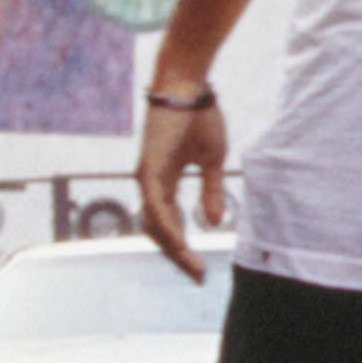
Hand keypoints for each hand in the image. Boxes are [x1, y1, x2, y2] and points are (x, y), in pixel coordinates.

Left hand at [137, 94, 228, 281]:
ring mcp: (147, 176)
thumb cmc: (199, 117)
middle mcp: (150, 183)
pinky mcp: (148, 168)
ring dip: (174, 248)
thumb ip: (210, 191)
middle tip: (198, 276)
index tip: (201, 270)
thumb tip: (214, 222)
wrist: (189, 86)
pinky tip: (181, 243)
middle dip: (178, 256)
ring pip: (155, 224)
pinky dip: (167, 226)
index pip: (169, 224)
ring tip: (193, 266)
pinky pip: (156, 206)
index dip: (183, 249)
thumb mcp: (211, 161)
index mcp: (164, 182)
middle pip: (159, 231)